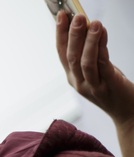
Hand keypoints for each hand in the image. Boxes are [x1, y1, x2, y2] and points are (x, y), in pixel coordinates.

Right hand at [57, 12, 133, 156]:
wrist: (127, 112)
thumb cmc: (113, 88)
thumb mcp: (98, 70)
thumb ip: (92, 53)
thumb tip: (90, 27)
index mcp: (72, 78)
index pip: (61, 53)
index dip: (60, 34)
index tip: (61, 14)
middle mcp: (78, 83)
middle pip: (70, 56)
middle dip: (72, 35)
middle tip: (75, 15)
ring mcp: (91, 86)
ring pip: (83, 61)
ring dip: (85, 40)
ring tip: (91, 22)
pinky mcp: (107, 86)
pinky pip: (101, 64)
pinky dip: (100, 47)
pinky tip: (102, 33)